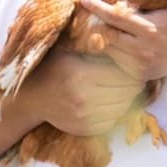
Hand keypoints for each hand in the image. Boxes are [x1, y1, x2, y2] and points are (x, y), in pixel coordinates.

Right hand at [22, 50, 144, 136]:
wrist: (30, 96)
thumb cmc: (52, 67)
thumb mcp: (69, 50)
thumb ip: (93, 46)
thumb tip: (120, 37)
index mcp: (82, 74)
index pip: (122, 75)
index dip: (132, 72)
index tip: (135, 68)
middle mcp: (83, 97)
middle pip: (125, 93)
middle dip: (133, 86)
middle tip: (136, 80)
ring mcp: (83, 116)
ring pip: (121, 109)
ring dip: (127, 100)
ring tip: (126, 90)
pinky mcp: (82, 129)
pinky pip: (111, 122)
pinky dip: (115, 113)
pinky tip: (112, 103)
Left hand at [75, 0, 166, 82]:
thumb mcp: (166, 7)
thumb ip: (143, 4)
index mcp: (149, 28)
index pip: (116, 17)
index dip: (98, 8)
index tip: (84, 0)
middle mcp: (143, 48)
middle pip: (107, 35)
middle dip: (99, 25)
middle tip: (94, 16)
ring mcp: (140, 64)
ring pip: (108, 50)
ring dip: (104, 39)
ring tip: (107, 29)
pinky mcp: (139, 75)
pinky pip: (116, 62)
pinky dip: (114, 52)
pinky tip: (120, 44)